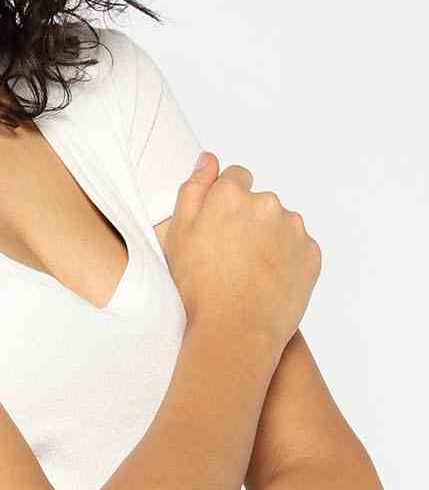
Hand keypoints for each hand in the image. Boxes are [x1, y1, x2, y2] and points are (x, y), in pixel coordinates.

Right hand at [162, 151, 321, 355]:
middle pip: (259, 202)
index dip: (224, 203)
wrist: (236, 330)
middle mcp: (267, 203)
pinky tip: (267, 280)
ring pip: (280, 224)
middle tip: (230, 256)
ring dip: (268, 239)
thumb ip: (194, 189)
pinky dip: (286, 259)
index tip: (219, 229)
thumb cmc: (199, 286)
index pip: (235, 177)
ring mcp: (294, 228)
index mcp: (232, 194)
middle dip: (248, 220)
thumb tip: (208, 159)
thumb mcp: (178, 234)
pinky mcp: (311, 253)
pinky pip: (298, 248)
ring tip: (249, 272)